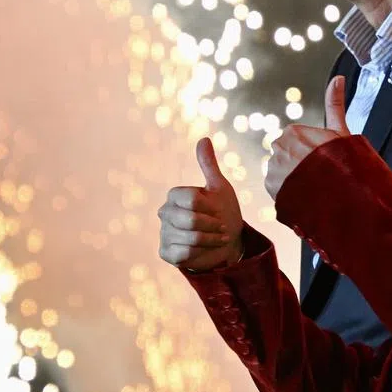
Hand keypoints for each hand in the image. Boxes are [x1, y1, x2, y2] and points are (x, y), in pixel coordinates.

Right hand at [158, 138, 244, 271]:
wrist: (228, 240)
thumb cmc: (223, 211)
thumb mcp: (220, 187)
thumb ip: (209, 165)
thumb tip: (204, 138)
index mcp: (175, 195)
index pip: (191, 199)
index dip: (211, 207)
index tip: (220, 210)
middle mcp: (164, 212)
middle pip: (189, 220)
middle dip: (212, 224)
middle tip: (222, 226)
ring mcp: (163, 233)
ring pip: (189, 238)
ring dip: (211, 239)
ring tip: (217, 237)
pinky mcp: (165, 252)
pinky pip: (183, 253)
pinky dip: (201, 251)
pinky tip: (205, 248)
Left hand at [265, 75, 349, 200]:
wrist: (339, 191)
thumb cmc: (342, 160)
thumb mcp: (341, 130)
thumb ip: (335, 103)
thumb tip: (338, 78)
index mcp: (293, 131)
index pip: (298, 143)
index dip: (312, 154)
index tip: (322, 162)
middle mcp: (278, 146)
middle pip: (287, 156)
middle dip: (298, 165)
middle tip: (317, 175)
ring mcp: (272, 166)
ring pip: (281, 171)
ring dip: (292, 178)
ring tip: (310, 187)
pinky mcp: (270, 185)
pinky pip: (277, 187)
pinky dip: (287, 190)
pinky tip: (302, 193)